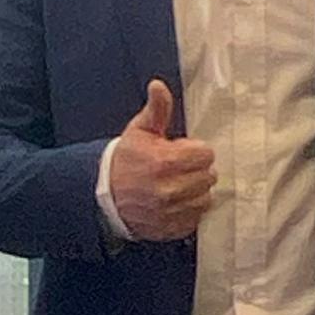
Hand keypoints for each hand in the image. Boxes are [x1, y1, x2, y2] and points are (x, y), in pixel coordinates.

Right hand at [107, 79, 217, 242]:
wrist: (105, 196)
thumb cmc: (126, 160)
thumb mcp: (139, 131)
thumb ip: (156, 109)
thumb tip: (158, 86)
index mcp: (165, 162)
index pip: (206, 154)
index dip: (195, 151)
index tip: (182, 151)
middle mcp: (170, 189)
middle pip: (209, 176)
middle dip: (197, 170)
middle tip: (179, 168)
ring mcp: (171, 212)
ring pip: (206, 198)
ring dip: (196, 191)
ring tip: (178, 185)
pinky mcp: (172, 228)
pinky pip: (197, 218)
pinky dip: (190, 210)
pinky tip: (175, 202)